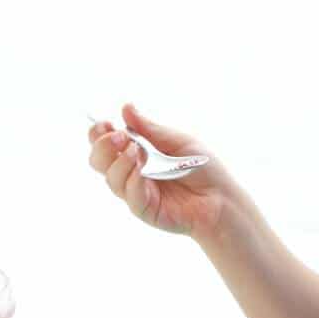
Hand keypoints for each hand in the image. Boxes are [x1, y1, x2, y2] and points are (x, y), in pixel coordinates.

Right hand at [87, 103, 243, 242]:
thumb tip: (126, 108)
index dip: (98, 133)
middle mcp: (131, 172)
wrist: (221, 196)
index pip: (105, 143)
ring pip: (111, 178)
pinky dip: (134, 181)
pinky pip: (131, 196)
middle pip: (98, 161)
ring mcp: (136, 192)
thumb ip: (150, 129)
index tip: (106, 123)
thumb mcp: (177, 140)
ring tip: (138, 151)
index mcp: (135, 152)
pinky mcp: (145, 209)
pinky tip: (144, 171)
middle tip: (120, 137)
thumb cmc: (201, 167)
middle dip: (103, 146)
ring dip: (121, 162)